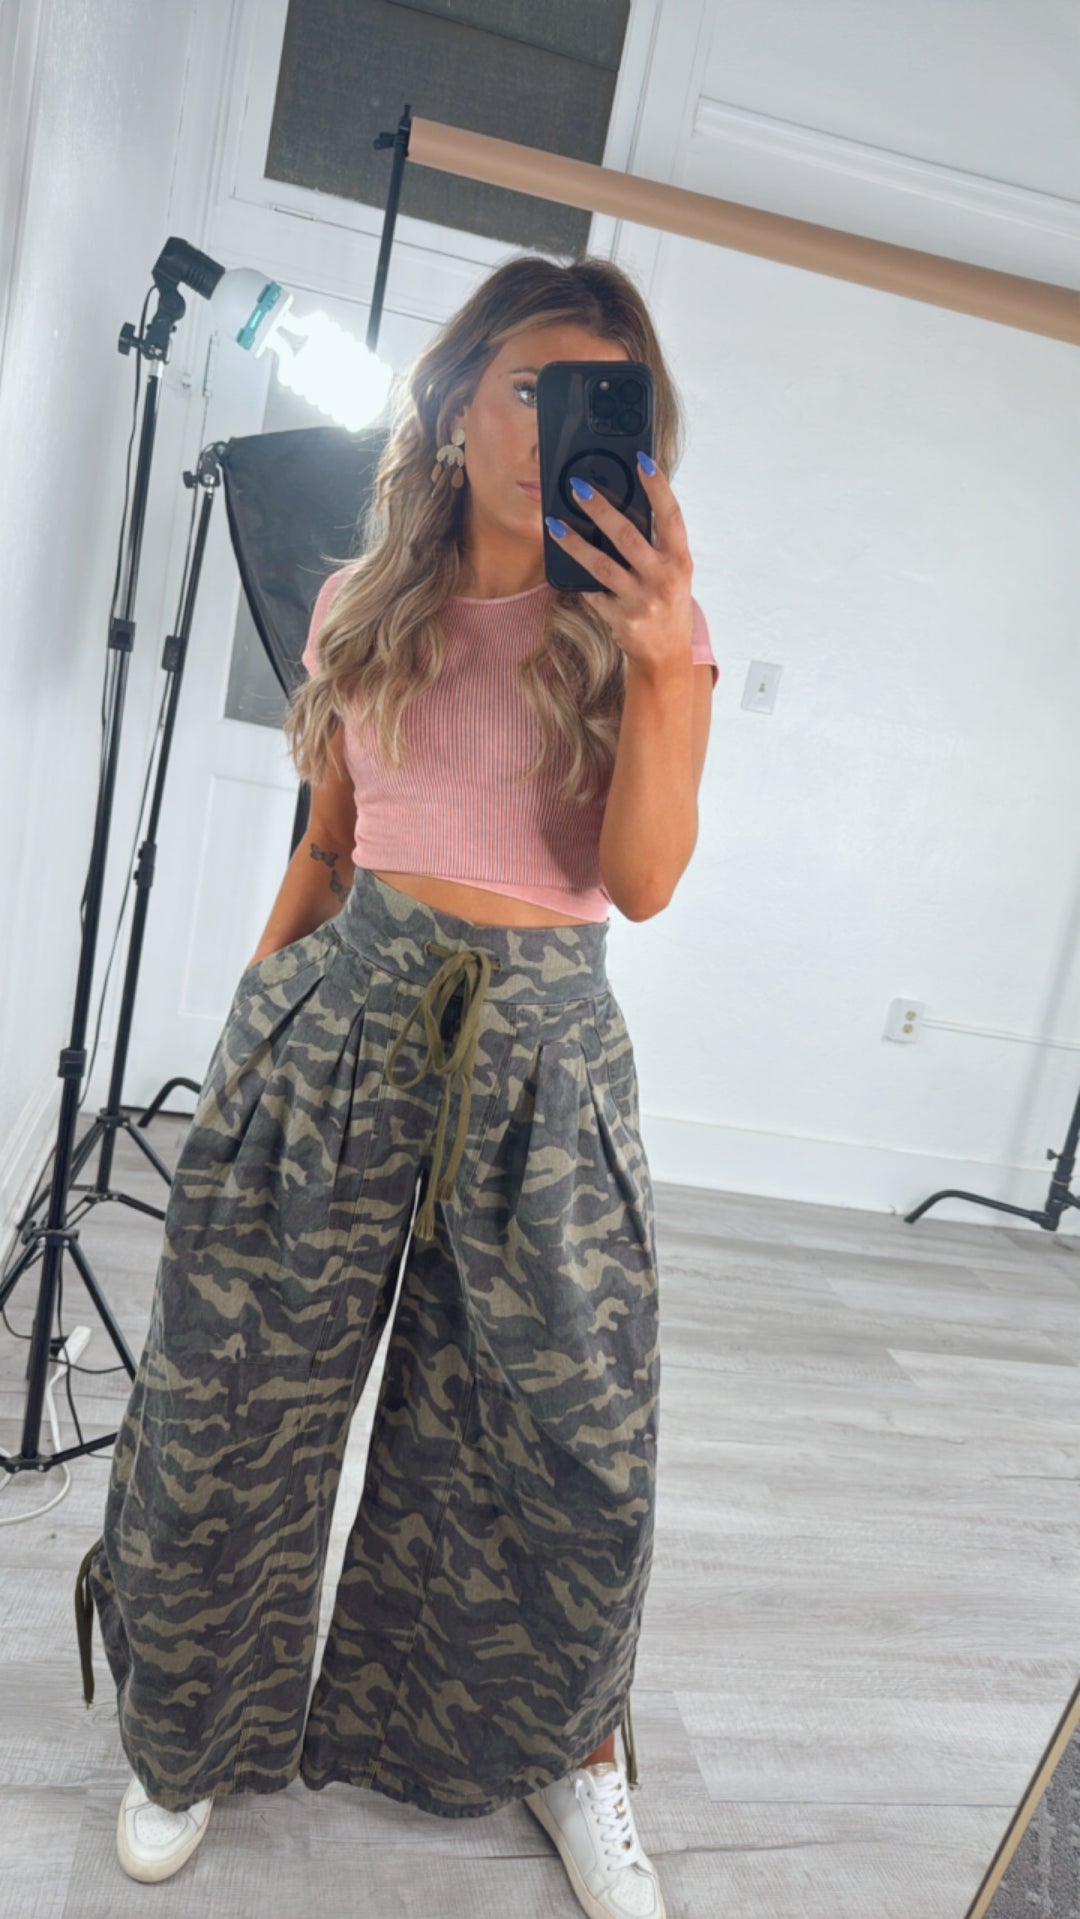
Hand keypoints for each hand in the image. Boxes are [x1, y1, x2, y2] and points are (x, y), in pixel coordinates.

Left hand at [546, 454, 693, 674]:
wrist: (666, 658)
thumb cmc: (668, 605)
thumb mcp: (673, 573)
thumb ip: (655, 546)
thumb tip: (621, 511)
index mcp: (680, 560)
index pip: (671, 515)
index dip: (658, 486)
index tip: (642, 461)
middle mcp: (663, 578)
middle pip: (628, 535)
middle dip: (601, 508)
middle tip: (577, 488)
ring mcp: (641, 600)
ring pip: (601, 565)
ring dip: (574, 543)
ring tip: (554, 525)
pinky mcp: (621, 619)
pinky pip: (593, 594)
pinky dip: (582, 582)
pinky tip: (571, 570)